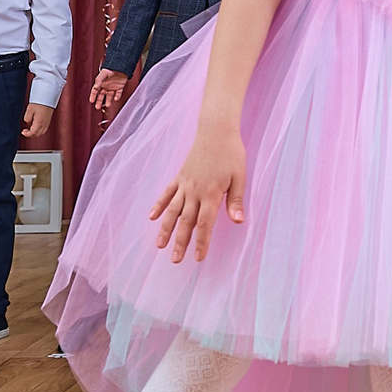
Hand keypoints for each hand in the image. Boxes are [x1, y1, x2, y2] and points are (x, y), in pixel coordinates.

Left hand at [21, 102, 54, 138]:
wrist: (47, 98)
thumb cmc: (39, 103)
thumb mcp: (29, 110)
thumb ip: (27, 118)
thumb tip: (27, 122)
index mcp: (39, 122)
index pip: (33, 133)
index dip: (27, 134)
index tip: (23, 132)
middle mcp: (44, 124)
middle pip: (38, 134)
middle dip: (31, 135)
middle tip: (25, 132)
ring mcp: (47, 122)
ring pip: (42, 133)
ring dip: (35, 133)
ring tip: (30, 129)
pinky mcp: (48, 120)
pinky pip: (44, 129)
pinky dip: (39, 130)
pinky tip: (35, 126)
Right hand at [89, 69, 129, 115]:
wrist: (121, 66)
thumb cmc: (110, 69)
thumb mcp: (103, 75)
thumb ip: (99, 81)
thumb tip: (95, 87)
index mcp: (100, 83)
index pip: (95, 91)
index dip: (93, 96)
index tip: (91, 101)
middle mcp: (106, 86)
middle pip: (101, 95)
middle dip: (99, 101)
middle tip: (97, 107)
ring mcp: (113, 87)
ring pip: (109, 96)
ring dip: (108, 101)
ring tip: (107, 105)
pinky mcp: (120, 87)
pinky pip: (118, 93)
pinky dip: (117, 96)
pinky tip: (116, 98)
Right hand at [151, 128, 244, 262]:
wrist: (216, 131)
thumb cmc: (232, 154)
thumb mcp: (240, 177)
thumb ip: (236, 201)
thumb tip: (238, 222)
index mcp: (211, 194)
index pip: (205, 224)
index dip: (201, 242)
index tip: (198, 258)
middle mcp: (194, 192)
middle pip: (186, 222)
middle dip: (181, 242)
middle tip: (176, 260)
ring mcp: (184, 184)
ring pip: (172, 211)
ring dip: (165, 229)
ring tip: (159, 246)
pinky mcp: (179, 176)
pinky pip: (166, 193)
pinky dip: (158, 205)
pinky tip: (151, 218)